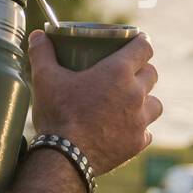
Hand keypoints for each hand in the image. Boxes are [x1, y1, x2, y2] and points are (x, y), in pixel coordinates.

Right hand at [26, 29, 160, 176]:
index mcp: (118, 72)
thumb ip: (42, 53)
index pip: (144, 47)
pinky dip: (138, 129)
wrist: (64, 157)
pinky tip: (124, 130)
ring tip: (129, 103)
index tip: (136, 42)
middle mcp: (135, 93)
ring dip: (145, 101)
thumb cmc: (58, 114)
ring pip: (155, 103)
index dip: (141, 42)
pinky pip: (146, 132)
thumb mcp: (45, 79)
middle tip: (127, 74)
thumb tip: (38, 35)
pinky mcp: (137, 143)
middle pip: (151, 74)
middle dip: (141, 71)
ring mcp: (140, 120)